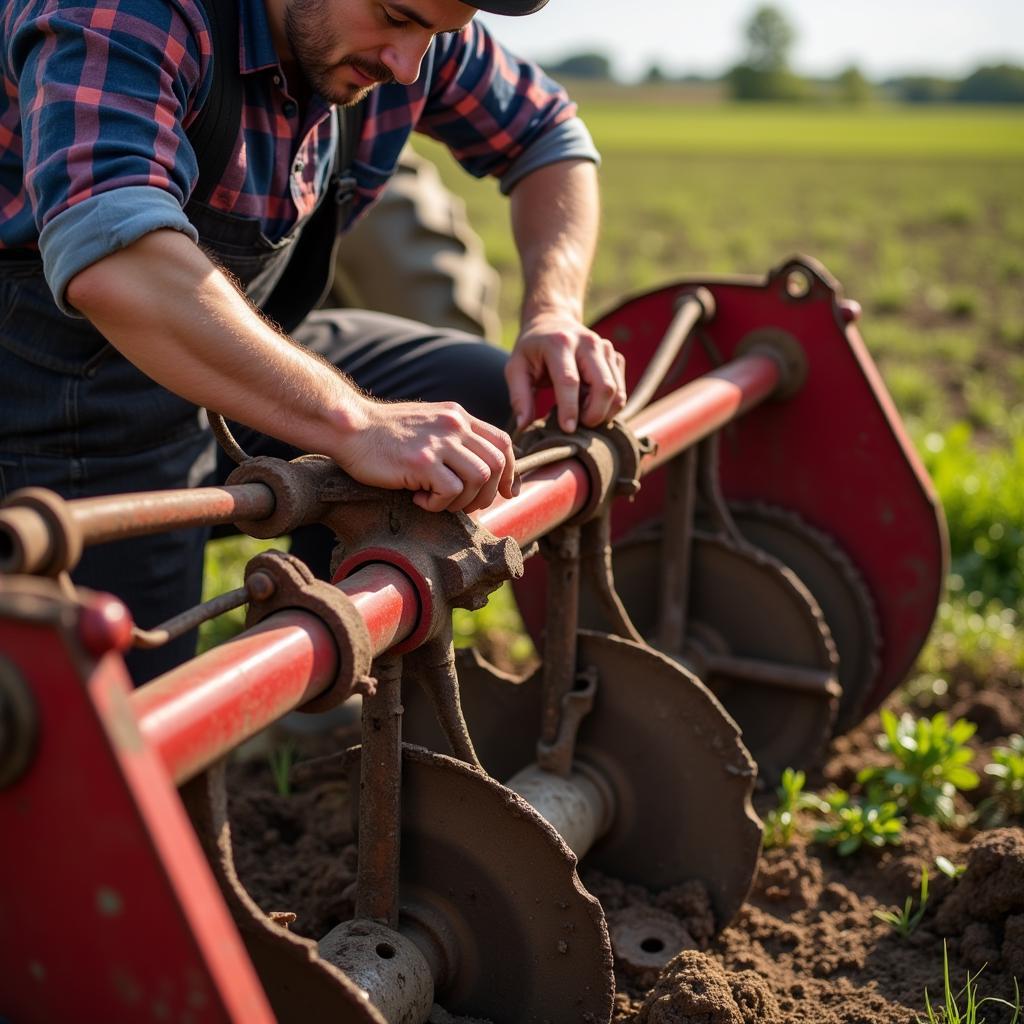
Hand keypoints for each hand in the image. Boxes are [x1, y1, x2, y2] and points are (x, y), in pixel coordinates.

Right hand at [332, 397, 518, 513]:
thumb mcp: (428, 424)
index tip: (506, 492)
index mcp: (458, 416)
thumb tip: (481, 471)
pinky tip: (419, 498)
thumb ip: (454, 439)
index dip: (511, 472)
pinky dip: (439, 504)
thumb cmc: (383, 434)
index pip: (503, 443)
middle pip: (498, 464)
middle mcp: (454, 425)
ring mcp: (439, 442)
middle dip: (488, 494)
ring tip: (438, 501)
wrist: (348, 427)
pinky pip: (452, 491)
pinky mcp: (422, 461)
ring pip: (480, 478)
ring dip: (464, 501)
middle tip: (464, 505)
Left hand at [505, 312, 626, 432]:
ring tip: (581, 412)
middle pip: (604, 387)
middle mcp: (588, 342)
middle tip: (577, 424)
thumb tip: (523, 426)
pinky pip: (621, 390)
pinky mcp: (615, 357)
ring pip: (617, 391)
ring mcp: (606, 348)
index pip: (569, 380)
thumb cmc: (532, 350)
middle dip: (594, 414)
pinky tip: (589, 401)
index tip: (568, 429)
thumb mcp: (516, 368)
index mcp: (560, 343)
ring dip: (602, 412)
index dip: (570, 408)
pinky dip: (608, 404)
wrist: (553, 322)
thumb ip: (519, 397)